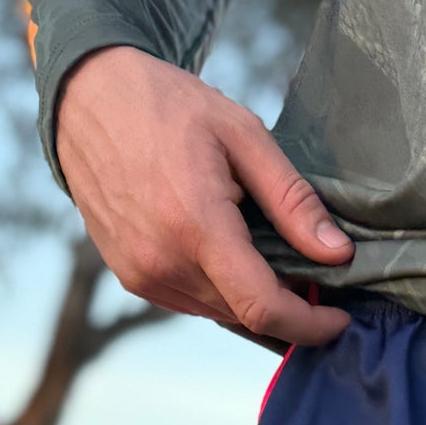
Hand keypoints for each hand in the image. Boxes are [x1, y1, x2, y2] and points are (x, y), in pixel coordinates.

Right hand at [56, 46, 353, 346]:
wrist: (87, 98)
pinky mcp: (132, 278)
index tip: (338, 320)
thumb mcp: (242, 135)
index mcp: (196, 226)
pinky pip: (193, 304)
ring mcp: (143, 275)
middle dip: (287, 309)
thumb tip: (337, 254)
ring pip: (221, 315)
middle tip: (313, 279)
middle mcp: (164, 262)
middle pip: (247, 315)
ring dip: (253, 301)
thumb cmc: (168, 106)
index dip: (310, 326)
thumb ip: (292, 200)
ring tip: (271, 261)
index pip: (264, 308)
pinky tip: (230, 258)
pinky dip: (221, 293)